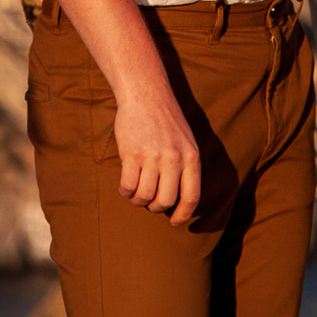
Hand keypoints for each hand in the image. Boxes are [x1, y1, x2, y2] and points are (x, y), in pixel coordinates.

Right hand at [114, 78, 201, 226]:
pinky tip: (125, 185)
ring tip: (135, 192)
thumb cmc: (166, 120)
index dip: (183, 215)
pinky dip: (125, 191)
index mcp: (191, 157)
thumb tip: (179, 200)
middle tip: (148, 201)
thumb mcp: (186, 141)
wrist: (145, 94)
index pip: (191, 197)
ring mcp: (152, 156)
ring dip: (137, 200)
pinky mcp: (132, 154)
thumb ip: (185, 166)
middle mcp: (174, 159)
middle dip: (154, 207)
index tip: (174, 222)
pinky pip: (127, 186)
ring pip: (144, 196)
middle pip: (165, 201)